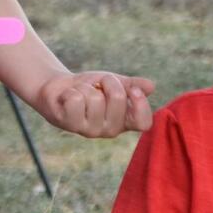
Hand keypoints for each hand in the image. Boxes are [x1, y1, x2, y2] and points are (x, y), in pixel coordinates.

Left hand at [35, 71, 153, 136]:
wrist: (61, 87)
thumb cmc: (91, 87)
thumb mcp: (114, 83)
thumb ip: (132, 85)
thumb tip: (151, 86)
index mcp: (125, 122)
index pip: (143, 123)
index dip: (140, 105)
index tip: (133, 90)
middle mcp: (109, 130)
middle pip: (119, 99)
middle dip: (108, 82)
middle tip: (99, 85)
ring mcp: (89, 130)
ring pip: (95, 98)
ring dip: (86, 87)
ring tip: (82, 92)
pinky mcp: (69, 124)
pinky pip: (76, 99)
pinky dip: (72, 90)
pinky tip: (68, 97)